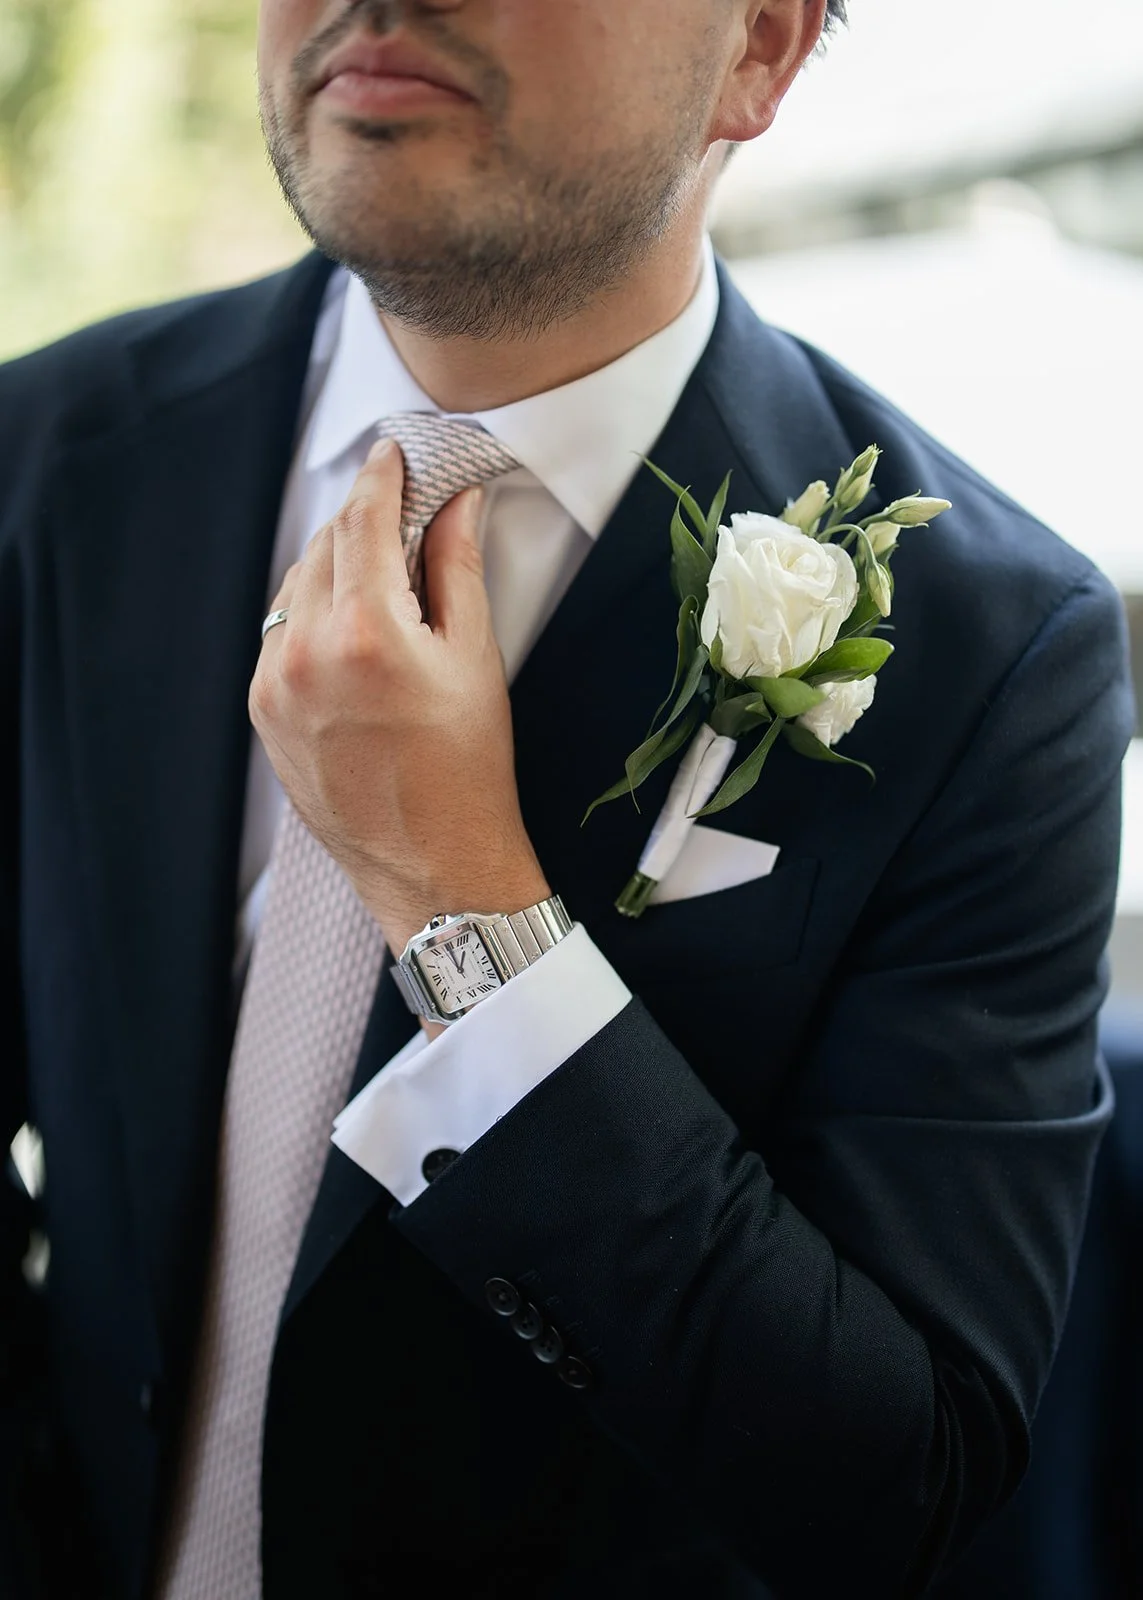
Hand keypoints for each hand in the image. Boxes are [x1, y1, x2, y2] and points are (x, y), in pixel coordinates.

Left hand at [250, 438, 549, 956]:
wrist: (433, 865)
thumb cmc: (469, 770)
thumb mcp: (475, 659)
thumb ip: (457, 568)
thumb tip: (455, 500)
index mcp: (366, 633)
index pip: (363, 520)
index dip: (382, 477)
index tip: (394, 454)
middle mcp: (305, 653)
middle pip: (325, 547)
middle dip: (362, 522)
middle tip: (402, 514)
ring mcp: (274, 685)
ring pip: (296, 588)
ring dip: (334, 567)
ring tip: (382, 578)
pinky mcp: (263, 713)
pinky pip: (281, 635)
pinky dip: (313, 614)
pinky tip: (353, 631)